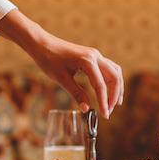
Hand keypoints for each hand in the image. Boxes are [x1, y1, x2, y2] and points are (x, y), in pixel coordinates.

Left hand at [0, 10, 123, 117]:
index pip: (101, 85)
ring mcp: (95, 55)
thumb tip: (86, 109)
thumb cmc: (49, 60)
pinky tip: (109, 90)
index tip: (105, 115)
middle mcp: (95, 56)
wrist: (42, 44)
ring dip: (116, 87)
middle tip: (109, 112)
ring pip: (114, 71)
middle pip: (114, 77)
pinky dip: (111, 80)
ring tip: (114, 103)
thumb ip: (76, 94)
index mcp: (87, 61)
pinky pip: (109, 68)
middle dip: (114, 96)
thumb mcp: (61, 79)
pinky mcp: (93, 56)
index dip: (104, 102)